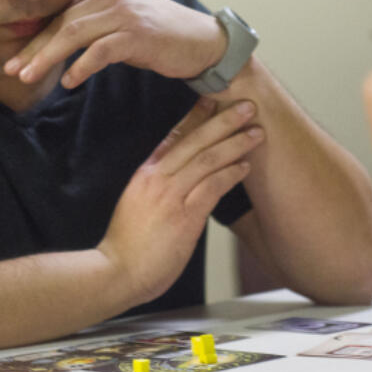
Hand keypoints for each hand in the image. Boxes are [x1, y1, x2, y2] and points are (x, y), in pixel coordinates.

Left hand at [4, 0, 225, 87]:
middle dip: (34, 48)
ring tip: (28, 77)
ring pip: (74, 34)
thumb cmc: (162, 38)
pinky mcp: (138, 34)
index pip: (61, 16)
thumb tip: (61, 45)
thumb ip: (94, 29)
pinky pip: (101, 50)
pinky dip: (81, 66)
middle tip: (12, 69)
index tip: (16, 60)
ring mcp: (125, 14)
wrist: (205, 43)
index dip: (36, 39)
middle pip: (62, 23)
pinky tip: (69, 82)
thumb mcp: (123, 26)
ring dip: (47, 57)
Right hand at [97, 96, 262, 303]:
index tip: (213, 99)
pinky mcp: (184, 216)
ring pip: (207, 159)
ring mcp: (170, 196)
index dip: (196, 115)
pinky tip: (245, 166)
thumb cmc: (128, 246)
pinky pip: (212, 187)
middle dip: (223, 121)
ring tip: (256, 132)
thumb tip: (182, 183)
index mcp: (146, 174)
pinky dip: (230, 173)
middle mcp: (158, 178)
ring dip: (235, 143)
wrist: (116, 272)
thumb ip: (159, 189)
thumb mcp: (137, 206)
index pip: (174, 136)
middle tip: (246, 106)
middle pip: (196, 140)